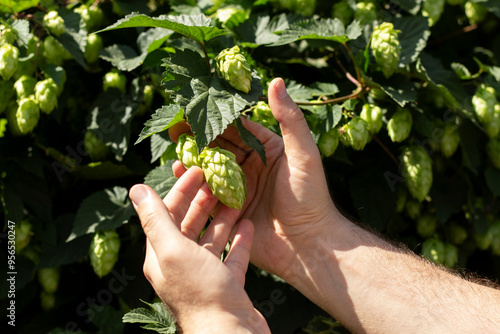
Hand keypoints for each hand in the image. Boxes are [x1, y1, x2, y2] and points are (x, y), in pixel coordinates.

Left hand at [129, 167, 269, 332]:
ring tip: (236, 195)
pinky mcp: (227, 284)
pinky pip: (232, 256)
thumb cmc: (200, 292)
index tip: (197, 169)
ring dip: (222, 217)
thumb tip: (135, 188)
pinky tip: (248, 224)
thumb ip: (155, 219)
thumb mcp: (173, 250)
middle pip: (190, 224)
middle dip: (202, 200)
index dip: (181, 189)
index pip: (167, 213)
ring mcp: (205, 275)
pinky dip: (239, 239)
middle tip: (218, 178)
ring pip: (212, 238)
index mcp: (162, 255)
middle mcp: (181, 264)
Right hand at [171, 78, 343, 282]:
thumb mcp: (303, 153)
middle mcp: (250, 168)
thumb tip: (276, 80)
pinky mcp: (230, 212)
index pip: (238, 129)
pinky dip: (194, 185)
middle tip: (176, 127)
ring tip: (175, 148)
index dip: (217, 118)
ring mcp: (238, 190)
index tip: (196, 107)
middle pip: (220, 148)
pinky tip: (180, 175)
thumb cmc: (311, 196)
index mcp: (267, 151)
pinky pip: (208, 195)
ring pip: (210, 170)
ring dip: (193, 159)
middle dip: (199, 137)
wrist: (309, 244)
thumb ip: (289, 119)